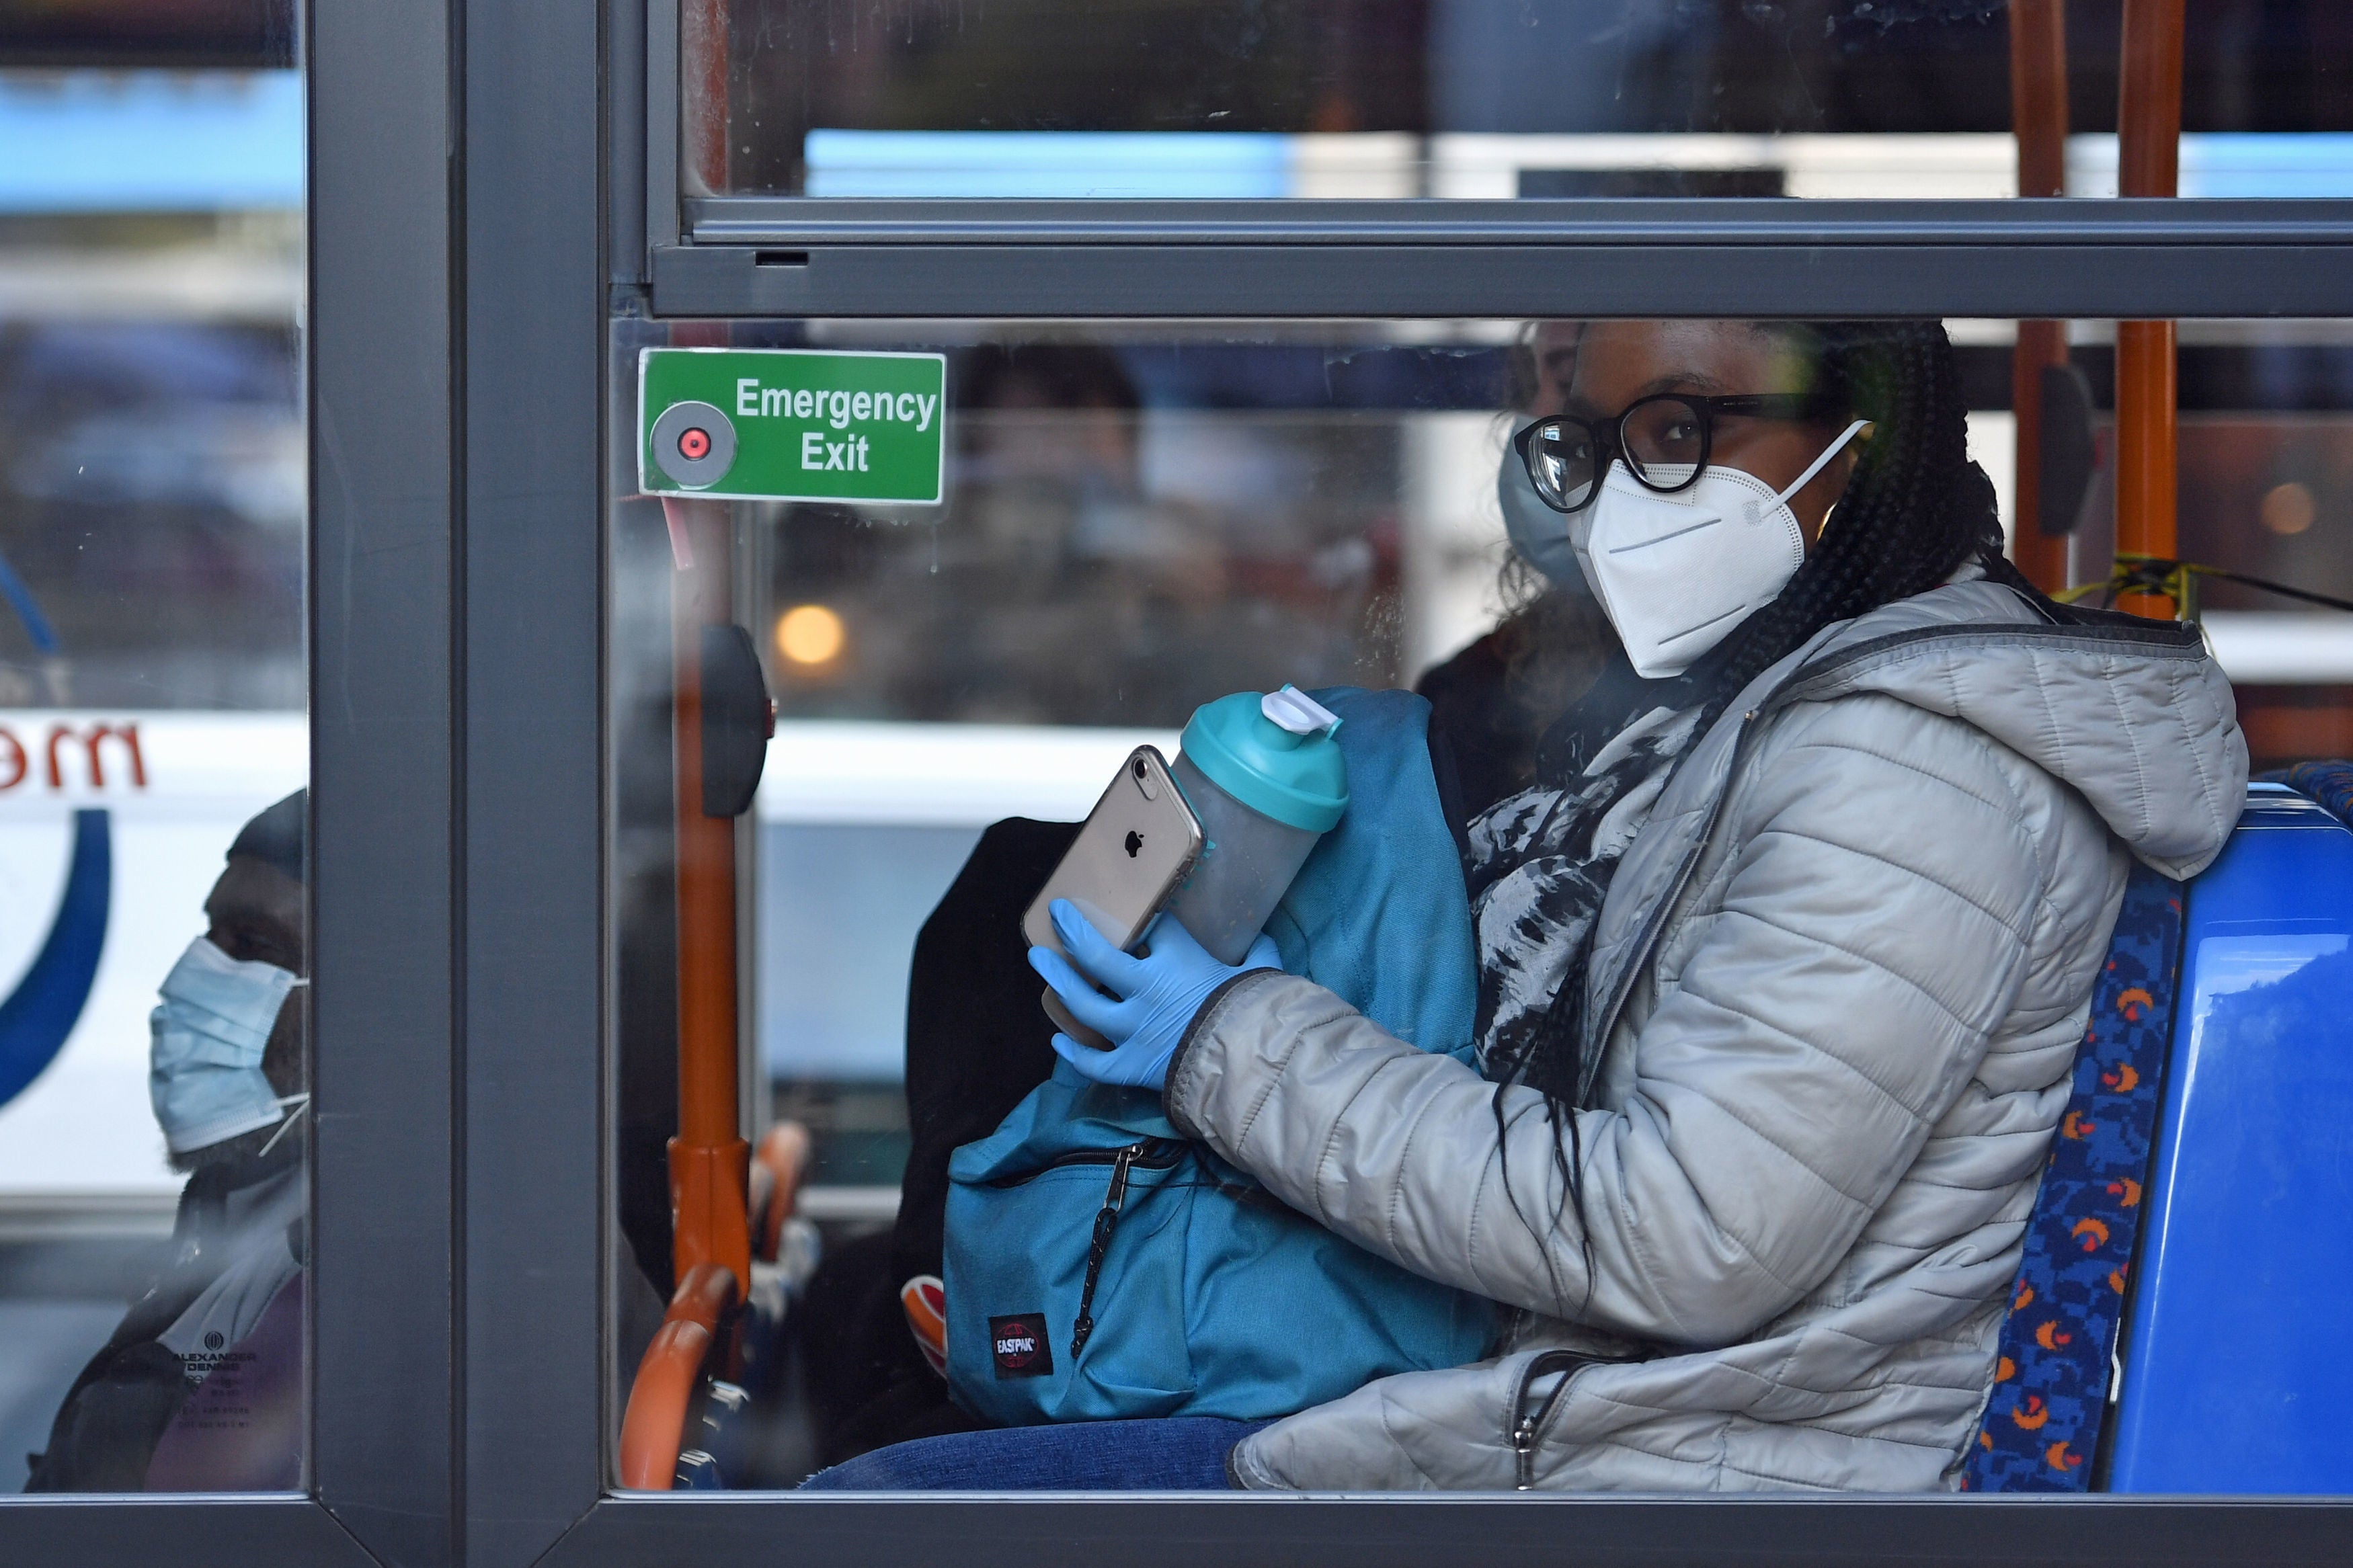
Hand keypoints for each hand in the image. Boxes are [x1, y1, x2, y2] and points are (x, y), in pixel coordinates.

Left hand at [1028, 900, 1280, 1090]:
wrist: (1249, 1065)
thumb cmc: (1256, 1013)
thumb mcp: (1262, 974)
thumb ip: (1260, 953)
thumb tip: (1266, 937)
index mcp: (1176, 960)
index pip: (1152, 930)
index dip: (1144, 922)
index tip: (1140, 920)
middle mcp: (1144, 989)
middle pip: (1098, 955)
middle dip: (1074, 931)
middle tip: (1056, 915)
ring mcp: (1131, 1029)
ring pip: (1082, 1002)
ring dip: (1057, 978)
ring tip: (1039, 958)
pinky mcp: (1130, 1066)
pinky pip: (1093, 1061)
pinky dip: (1074, 1052)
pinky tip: (1058, 1041)